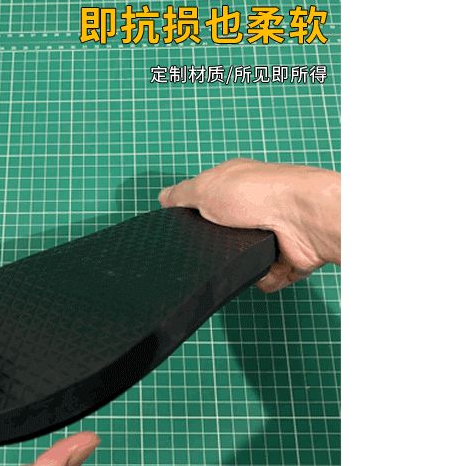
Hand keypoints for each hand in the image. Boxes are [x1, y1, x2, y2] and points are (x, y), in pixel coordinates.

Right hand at [159, 158, 340, 291]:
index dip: (195, 214)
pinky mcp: (285, 260)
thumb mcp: (206, 187)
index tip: (182, 226)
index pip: (209, 202)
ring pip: (242, 260)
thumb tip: (164, 196)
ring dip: (239, 263)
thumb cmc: (260, 193)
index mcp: (236, 187)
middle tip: (210, 247)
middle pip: (224, 236)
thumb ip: (181, 194)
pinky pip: (263, 279)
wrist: (302, 217)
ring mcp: (272, 235)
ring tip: (238, 257)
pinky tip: (262, 267)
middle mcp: (255, 209)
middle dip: (216, 246)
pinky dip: (262, 277)